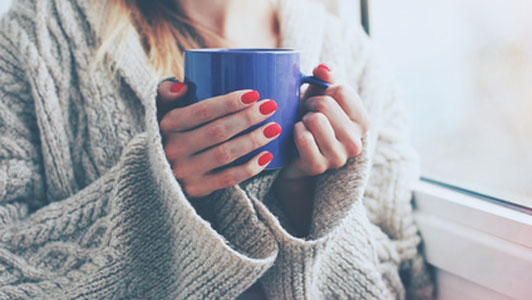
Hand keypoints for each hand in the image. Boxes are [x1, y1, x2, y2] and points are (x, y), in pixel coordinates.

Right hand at [157, 81, 281, 197]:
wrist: (159, 170)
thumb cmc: (171, 132)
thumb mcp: (161, 109)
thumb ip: (165, 92)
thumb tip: (183, 87)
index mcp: (167, 125)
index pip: (202, 111)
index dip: (229, 102)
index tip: (254, 94)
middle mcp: (174, 149)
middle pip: (218, 132)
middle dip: (247, 118)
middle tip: (270, 107)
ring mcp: (185, 172)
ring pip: (225, 154)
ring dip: (253, 140)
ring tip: (274, 128)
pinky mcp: (197, 189)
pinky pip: (228, 179)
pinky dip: (250, 168)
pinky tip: (267, 156)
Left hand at [279, 64, 369, 179]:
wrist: (293, 151)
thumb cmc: (310, 118)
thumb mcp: (321, 94)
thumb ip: (326, 77)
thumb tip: (323, 69)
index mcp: (363, 122)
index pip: (342, 90)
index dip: (324, 91)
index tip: (320, 101)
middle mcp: (356, 143)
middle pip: (326, 104)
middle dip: (310, 104)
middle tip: (308, 114)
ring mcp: (338, 157)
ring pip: (315, 120)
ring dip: (303, 118)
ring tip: (304, 125)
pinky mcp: (318, 167)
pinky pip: (303, 137)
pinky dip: (295, 131)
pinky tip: (298, 137)